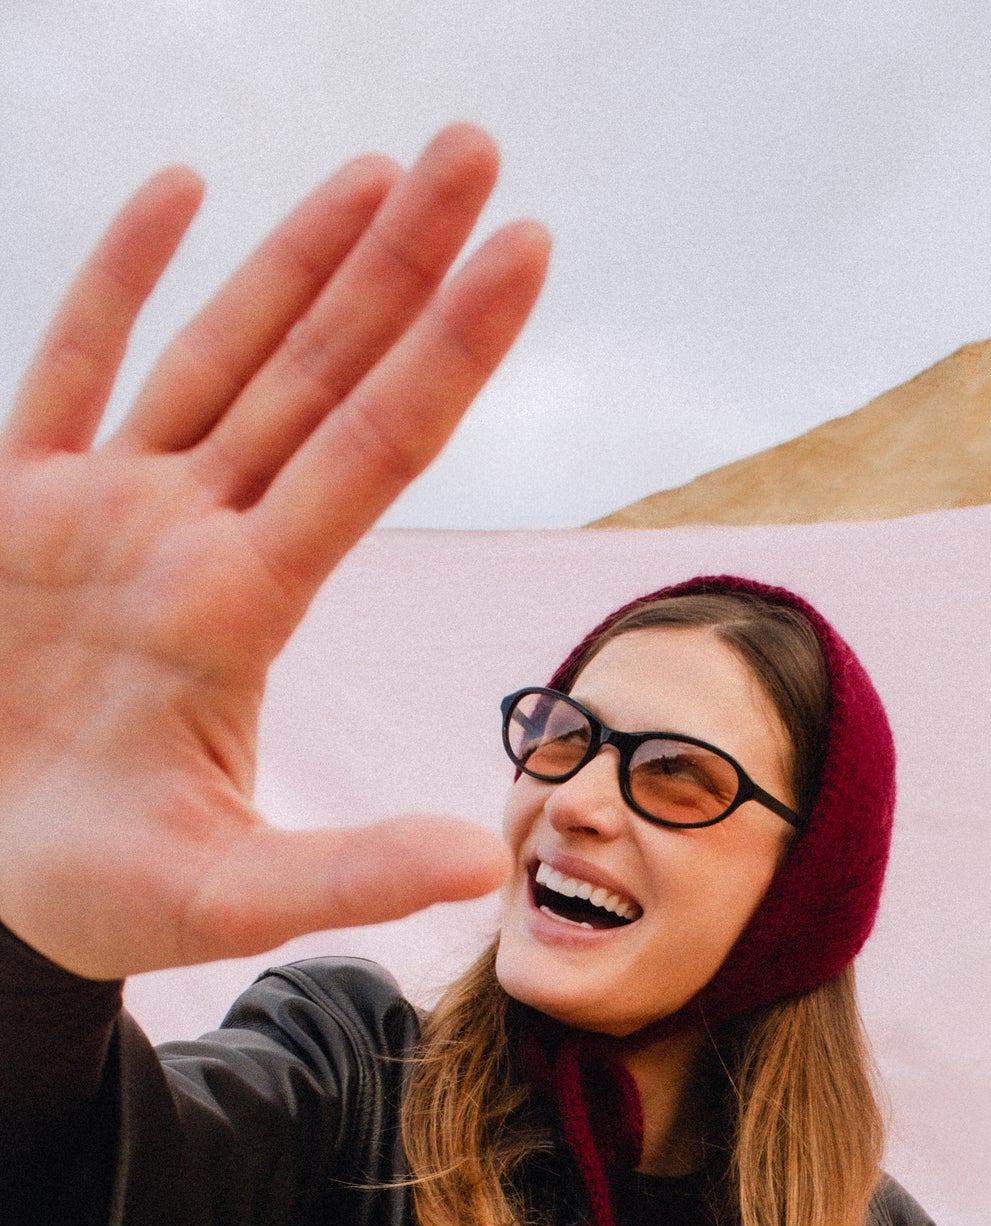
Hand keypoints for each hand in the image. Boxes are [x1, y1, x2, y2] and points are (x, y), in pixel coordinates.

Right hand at [0, 125, 547, 978]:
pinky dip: (115, 283)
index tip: (526, 249)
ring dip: (295, 258)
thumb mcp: (223, 898)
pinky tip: (180, 192)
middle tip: (479, 148)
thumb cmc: (99, 899)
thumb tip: (479, 864)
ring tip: (383, 170)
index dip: (447, 350)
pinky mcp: (13, 508)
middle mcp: (192, 539)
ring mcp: (105, 513)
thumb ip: (345, 873)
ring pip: (217, 357)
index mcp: (241, 610)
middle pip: (319, 376)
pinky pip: (69, 370)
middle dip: (399, 265)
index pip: (372, 452)